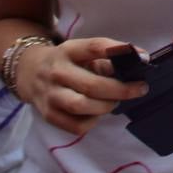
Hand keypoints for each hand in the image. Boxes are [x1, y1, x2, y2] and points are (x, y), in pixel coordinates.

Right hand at [16, 38, 149, 136]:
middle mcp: (57, 72)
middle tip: (139, 89)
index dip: (119, 51)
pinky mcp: (48, 114)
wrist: (29, 72)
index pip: (94, 47)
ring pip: (82, 106)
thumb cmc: (67, 62)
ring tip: (115, 101)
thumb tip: (139, 61)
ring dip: (106, 106)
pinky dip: (92, 121)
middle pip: (92, 85)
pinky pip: (75, 125)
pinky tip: (97, 113)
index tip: (143, 58)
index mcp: (69, 50)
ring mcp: (50, 95)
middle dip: (121, 90)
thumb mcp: (82, 52)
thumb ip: (107, 57)